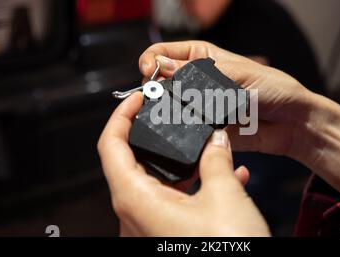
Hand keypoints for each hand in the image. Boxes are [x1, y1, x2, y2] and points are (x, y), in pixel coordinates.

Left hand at [97, 93, 269, 236]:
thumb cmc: (224, 250)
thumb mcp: (225, 197)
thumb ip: (217, 160)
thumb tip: (217, 139)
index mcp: (136, 199)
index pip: (111, 146)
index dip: (121, 116)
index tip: (139, 98)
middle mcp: (136, 214)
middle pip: (132, 161)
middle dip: (156, 135)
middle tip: (174, 115)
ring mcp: (151, 226)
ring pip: (158, 181)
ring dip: (183, 162)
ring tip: (208, 145)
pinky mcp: (168, 234)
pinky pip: (175, 201)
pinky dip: (196, 186)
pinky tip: (229, 177)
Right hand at [139, 41, 311, 156]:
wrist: (291, 122)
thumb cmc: (271, 88)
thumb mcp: (235, 73)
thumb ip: (197, 75)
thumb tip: (161, 68)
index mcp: (201, 57)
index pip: (163, 53)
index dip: (152, 60)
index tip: (149, 71)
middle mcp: (195, 81)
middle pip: (162, 81)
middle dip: (157, 88)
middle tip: (160, 96)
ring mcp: (198, 105)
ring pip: (170, 107)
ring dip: (168, 111)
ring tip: (175, 114)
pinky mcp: (203, 128)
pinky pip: (183, 129)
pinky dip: (180, 131)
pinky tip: (185, 130)